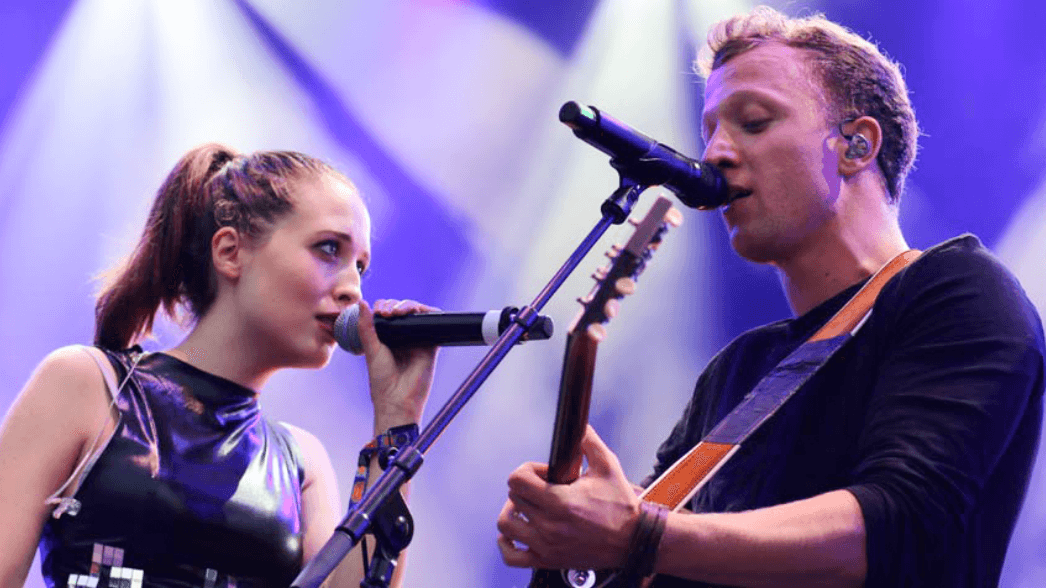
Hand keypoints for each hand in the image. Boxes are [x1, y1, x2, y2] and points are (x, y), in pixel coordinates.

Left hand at [355, 299, 439, 431]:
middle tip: (387, 312)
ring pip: (417, 314)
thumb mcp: (372, 349)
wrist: (397, 400)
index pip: (388, 313)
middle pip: (403, 310)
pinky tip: (418, 312)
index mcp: (388, 337)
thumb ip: (366, 327)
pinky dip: (429, 313)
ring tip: (398, 312)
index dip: (384, 306)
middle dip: (395, 305)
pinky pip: (434, 324)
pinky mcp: (431, 345)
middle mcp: (404, 337)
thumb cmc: (382, 380)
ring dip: (409, 306)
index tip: (379, 311)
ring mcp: (418, 340)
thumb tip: (362, 302)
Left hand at [497, 425, 640, 569]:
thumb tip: (578, 425)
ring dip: (513, 511)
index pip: (517, 480)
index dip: (528, 470)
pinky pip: (511, 556)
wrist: (633, 540)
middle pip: (513, 498)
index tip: (544, 473)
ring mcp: (546, 545)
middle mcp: (549, 525)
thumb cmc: (621, 505)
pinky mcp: (547, 561)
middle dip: (526, 487)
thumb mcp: (608, 466)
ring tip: (528, 507)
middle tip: (544, 487)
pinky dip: (506, 543)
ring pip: (506, 524)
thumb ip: (589, 442)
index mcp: (560, 501)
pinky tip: (519, 531)